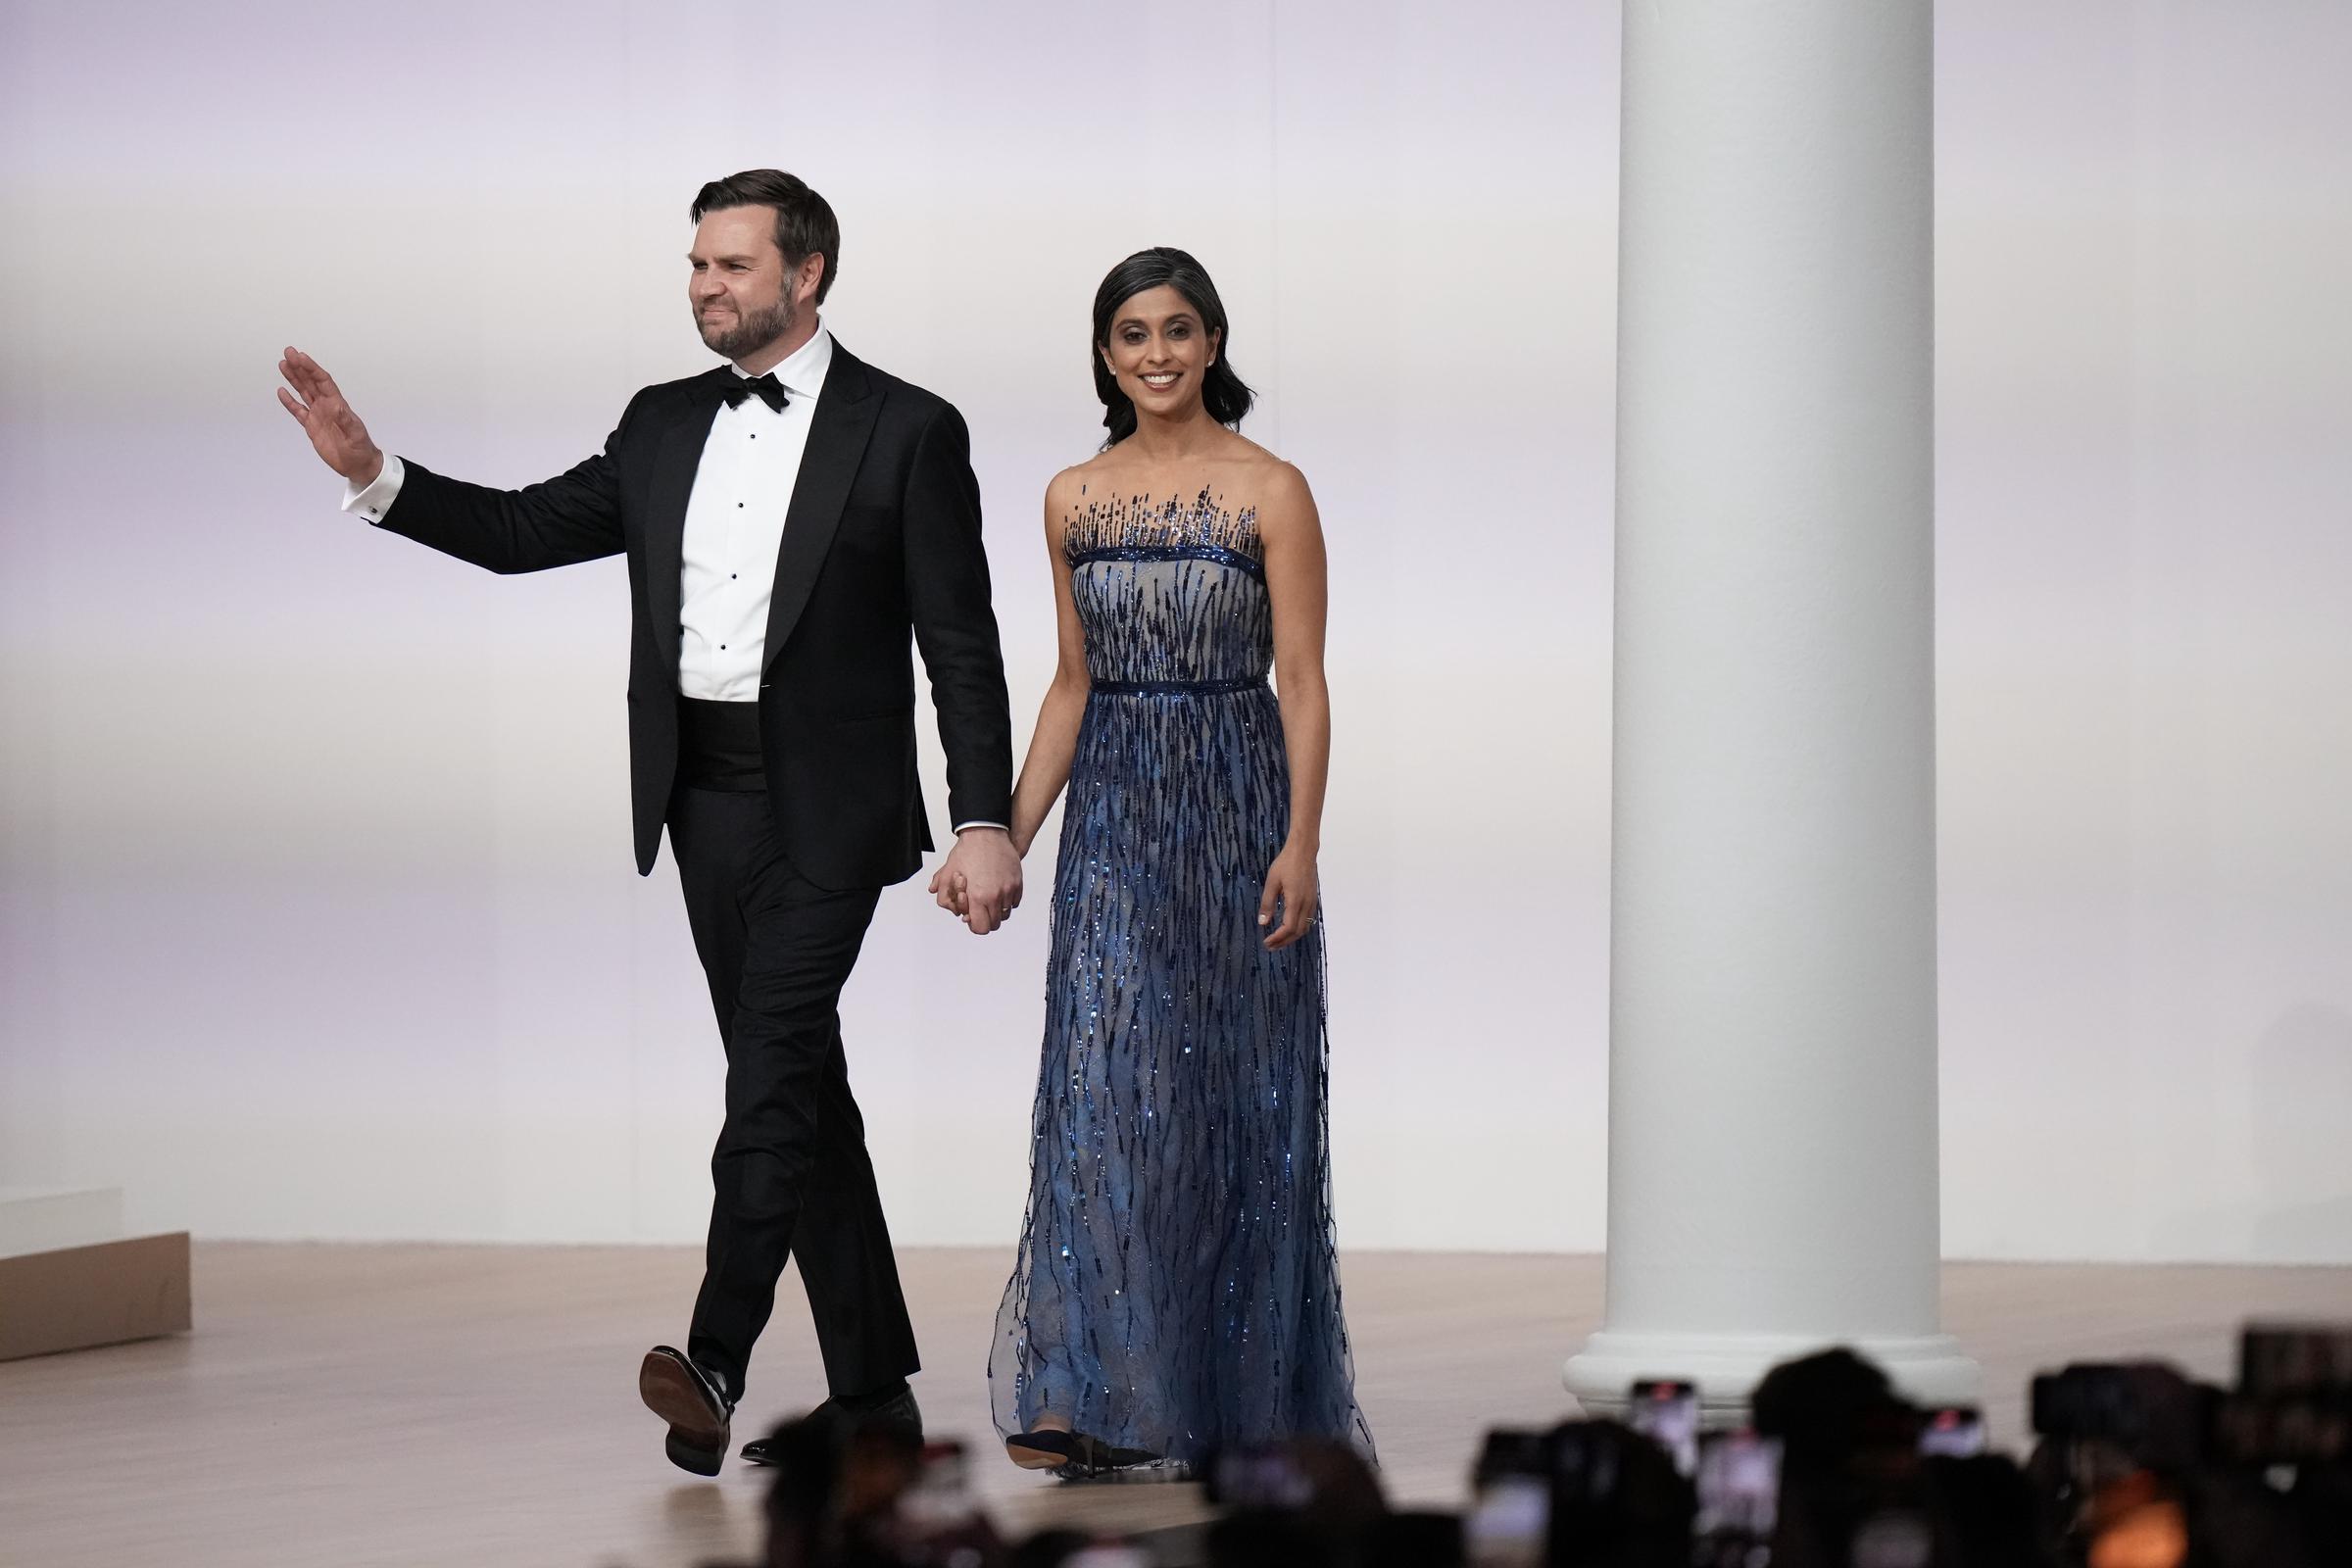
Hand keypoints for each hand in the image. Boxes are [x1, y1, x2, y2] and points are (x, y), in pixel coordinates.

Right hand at [276, 346, 384, 485]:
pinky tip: (282, 391)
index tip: (300, 356)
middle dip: (300, 367)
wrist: (357, 465)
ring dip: (293, 379)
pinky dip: (289, 402)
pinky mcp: (311, 426)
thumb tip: (338, 407)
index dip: (311, 368)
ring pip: (303, 392)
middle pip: (311, 382)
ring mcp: (318, 415)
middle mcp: (326, 406)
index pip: (323, 381)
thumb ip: (346, 421)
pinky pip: (298, 411)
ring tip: (283, 364)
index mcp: (337, 405)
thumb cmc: (360, 449)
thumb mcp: (355, 435)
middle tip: (288, 352)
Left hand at [927, 827, 1022, 934]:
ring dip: (997, 910)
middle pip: (994, 924)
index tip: (973, 919)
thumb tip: (949, 907)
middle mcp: (995, 896)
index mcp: (978, 897)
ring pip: (1006, 914)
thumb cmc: (968, 850)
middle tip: (980, 908)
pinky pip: (1015, 902)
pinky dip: (1007, 901)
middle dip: (986, 919)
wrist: (986, 833)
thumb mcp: (948, 872)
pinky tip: (998, 890)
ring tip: (989, 898)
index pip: (980, 927)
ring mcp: (1009, 889)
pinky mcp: (1017, 882)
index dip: (975, 926)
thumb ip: (943, 894)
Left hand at [1258, 841, 1318, 950]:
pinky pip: (1308, 920)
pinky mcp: (1313, 899)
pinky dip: (1298, 929)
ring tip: (1278, 941)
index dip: (1278, 938)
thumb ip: (1267, 903)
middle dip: (1284, 942)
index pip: (1288, 928)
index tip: (1267, 942)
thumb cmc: (1286, 864)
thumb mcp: (1272, 882)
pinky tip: (1288, 928)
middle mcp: (1306, 905)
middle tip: (1270, 946)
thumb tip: (1263, 922)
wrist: (1304, 851)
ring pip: (1304, 928)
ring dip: (1291, 937)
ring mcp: (1311, 903)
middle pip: (1298, 932)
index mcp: (1295, 901)